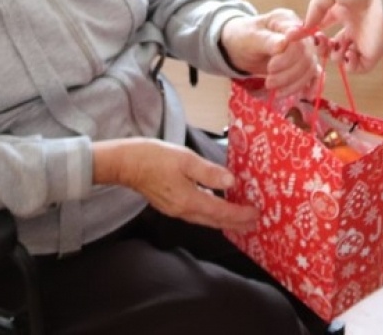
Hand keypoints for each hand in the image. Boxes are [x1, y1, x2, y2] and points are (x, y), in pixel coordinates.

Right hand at [93, 137, 257, 230]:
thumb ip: (209, 172)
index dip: (240, 214)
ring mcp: (176, 209)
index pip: (221, 212)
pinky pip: (197, 214)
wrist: (126, 163)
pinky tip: (216, 207)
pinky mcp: (171, 204)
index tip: (256, 214)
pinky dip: (211, 213)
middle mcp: (183, 210)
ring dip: (224, 220)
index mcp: (189, 200)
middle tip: (254, 223)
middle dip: (235, 223)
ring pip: (205, 219)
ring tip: (239, 218)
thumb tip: (230, 183)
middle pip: (215, 221)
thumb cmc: (154, 157)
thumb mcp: (185, 159)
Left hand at [219, 9, 319, 94]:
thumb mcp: (250, 37)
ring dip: (294, 83)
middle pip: (306, 56)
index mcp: (286, 21)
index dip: (288, 58)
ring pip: (310, 68)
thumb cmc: (243, 38)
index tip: (270, 68)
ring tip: (275, 90)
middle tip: (268, 82)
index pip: (298, 40)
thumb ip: (267, 40)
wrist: (239, 48)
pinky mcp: (302, 63)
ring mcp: (303, 49)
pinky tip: (306, 96)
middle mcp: (299, 34)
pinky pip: (314, 74)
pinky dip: (311, 86)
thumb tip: (284, 43)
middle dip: (288, 74)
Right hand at [290, 0, 382, 74]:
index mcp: (343, 11)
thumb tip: (305, 26)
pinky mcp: (372, 53)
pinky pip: (358, 68)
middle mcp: (352, 27)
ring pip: (342, 58)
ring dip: (334, 55)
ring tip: (338, 45)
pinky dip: (349, 65)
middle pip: (332, 46)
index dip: (312, 31)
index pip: (324, 26)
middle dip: (322, 47)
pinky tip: (348, 53)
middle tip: (322, 42)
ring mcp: (362, 41)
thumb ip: (316, 7)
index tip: (300, 35)